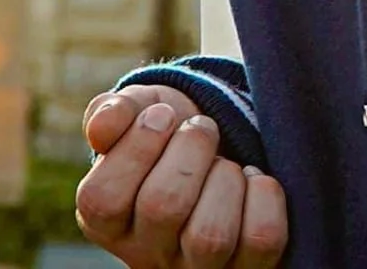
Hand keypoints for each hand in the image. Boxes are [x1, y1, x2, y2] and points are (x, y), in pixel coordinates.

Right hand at [76, 85, 288, 266]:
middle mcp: (148, 256)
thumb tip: (102, 128)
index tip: (161, 114)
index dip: (136, 147)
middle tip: (200, 126)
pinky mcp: (248, 268)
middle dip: (190, 147)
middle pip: (162, 208)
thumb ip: (112, 113)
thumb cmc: (169, 135)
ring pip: (211, 235)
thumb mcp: (138, 113)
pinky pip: (262, 238)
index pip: (102, 200)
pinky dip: (264, 196)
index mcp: (107, 223)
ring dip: (226, 176)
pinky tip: (253, 180)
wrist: (221, 152)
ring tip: (224, 161)